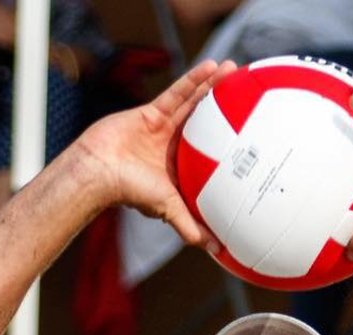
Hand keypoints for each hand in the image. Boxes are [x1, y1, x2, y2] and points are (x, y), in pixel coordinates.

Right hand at [76, 60, 236, 248]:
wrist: (100, 171)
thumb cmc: (130, 191)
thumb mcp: (169, 209)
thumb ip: (191, 228)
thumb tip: (215, 250)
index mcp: (181, 168)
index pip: (211, 157)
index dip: (230, 147)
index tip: (252, 139)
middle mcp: (175, 147)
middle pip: (208, 124)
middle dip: (228, 110)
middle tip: (250, 97)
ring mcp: (164, 128)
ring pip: (195, 104)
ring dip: (215, 88)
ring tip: (236, 71)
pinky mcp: (153, 111)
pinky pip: (178, 92)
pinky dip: (195, 80)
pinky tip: (212, 67)